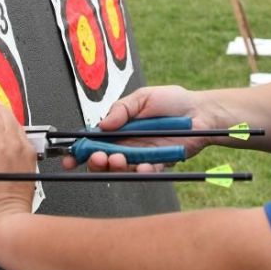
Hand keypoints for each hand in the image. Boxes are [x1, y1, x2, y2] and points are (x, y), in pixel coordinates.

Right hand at [64, 85, 217, 171]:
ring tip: (118, 158)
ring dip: (116, 166)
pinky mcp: (158, 163)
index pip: (94, 141)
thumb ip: (120, 109)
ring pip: (122, 168)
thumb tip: (102, 124)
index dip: (80, 151)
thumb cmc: (172, 101)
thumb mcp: (142, 97)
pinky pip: (146, 172)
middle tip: (98, 157)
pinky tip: (142, 165)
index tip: (70, 158)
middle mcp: (128, 143)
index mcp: (119, 128)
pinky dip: (141, 170)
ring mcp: (142, 155)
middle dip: (96, 161)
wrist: (200, 111)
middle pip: (104, 159)